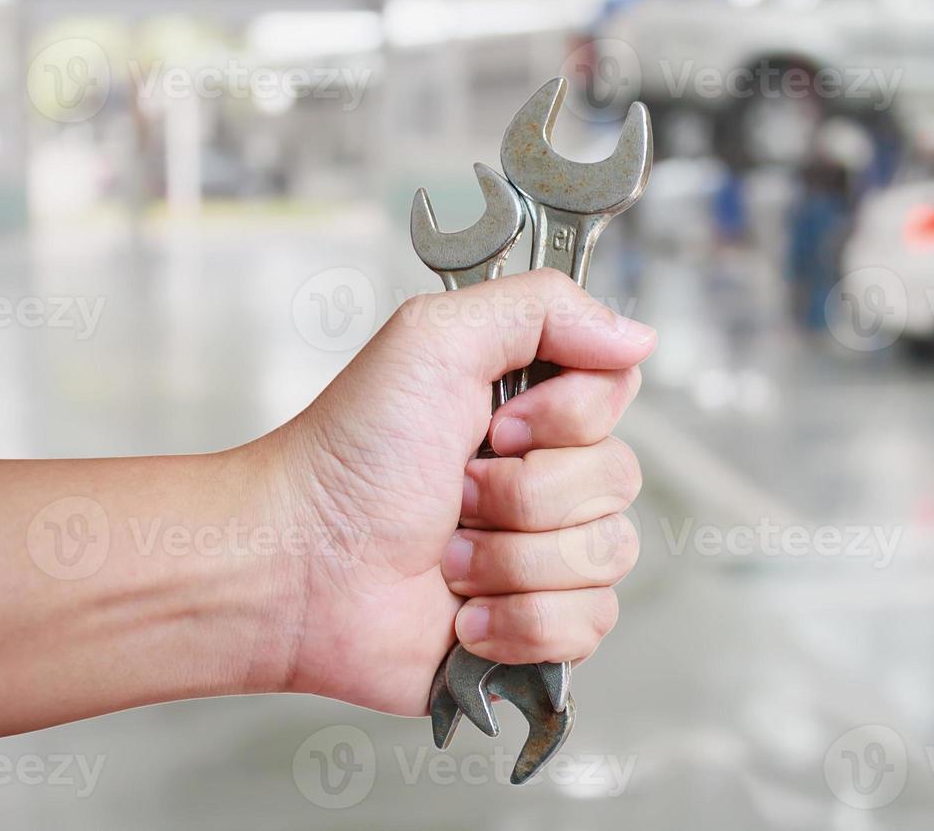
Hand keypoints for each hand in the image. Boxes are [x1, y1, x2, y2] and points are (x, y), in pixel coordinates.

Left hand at [264, 269, 654, 716]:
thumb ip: (543, 307)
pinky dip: (518, 621)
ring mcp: (545, 553)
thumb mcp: (435, 339)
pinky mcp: (536, 626)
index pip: (618, 394)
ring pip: (608, 555)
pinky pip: (588, 624)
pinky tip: (463, 611)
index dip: (567, 417)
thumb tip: (637, 336)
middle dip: (526, 496)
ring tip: (449, 556)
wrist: (296, 567)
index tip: (496, 424)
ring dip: (514, 560)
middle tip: (455, 494)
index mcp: (532, 406)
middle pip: (620, 479)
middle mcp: (546, 475)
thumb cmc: (349, 455)